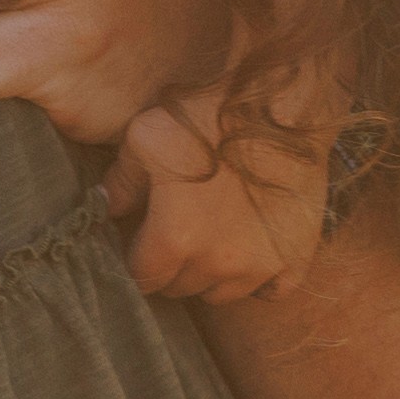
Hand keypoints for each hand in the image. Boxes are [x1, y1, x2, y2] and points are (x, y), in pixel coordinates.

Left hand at [115, 85, 335, 304]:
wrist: (279, 105)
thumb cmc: (207, 116)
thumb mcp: (145, 139)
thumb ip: (120, 182)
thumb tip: (105, 208)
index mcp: (174, 239)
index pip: (142, 278)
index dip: (138, 257)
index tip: (142, 237)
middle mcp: (216, 264)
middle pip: (180, 287)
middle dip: (172, 264)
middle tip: (178, 228)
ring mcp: (259, 265)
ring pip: (221, 293)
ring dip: (211, 273)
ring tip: (212, 237)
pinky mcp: (294, 258)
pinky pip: (271, 291)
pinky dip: (258, 280)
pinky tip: (250, 250)